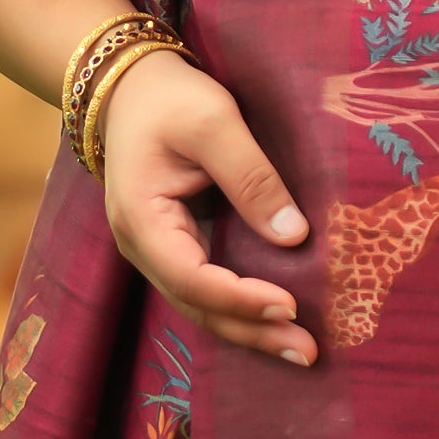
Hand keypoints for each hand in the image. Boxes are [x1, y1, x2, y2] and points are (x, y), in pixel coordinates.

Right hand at [98, 54, 315, 366]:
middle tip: (308, 351)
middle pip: (197, 305)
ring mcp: (157, 251)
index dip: (240, 298)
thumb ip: (252, 177)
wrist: (131, 88)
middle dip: (252, 331)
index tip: (290, 304)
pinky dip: (242, 310)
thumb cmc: (170, 99)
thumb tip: (294, 235)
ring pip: (202, 306)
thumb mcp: (214, 122)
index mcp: (141, 218)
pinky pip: (207, 290)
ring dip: (250, 330)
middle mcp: (143, 246)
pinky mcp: (177, 247)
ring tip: (301, 349)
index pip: (191, 276)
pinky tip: (277, 322)